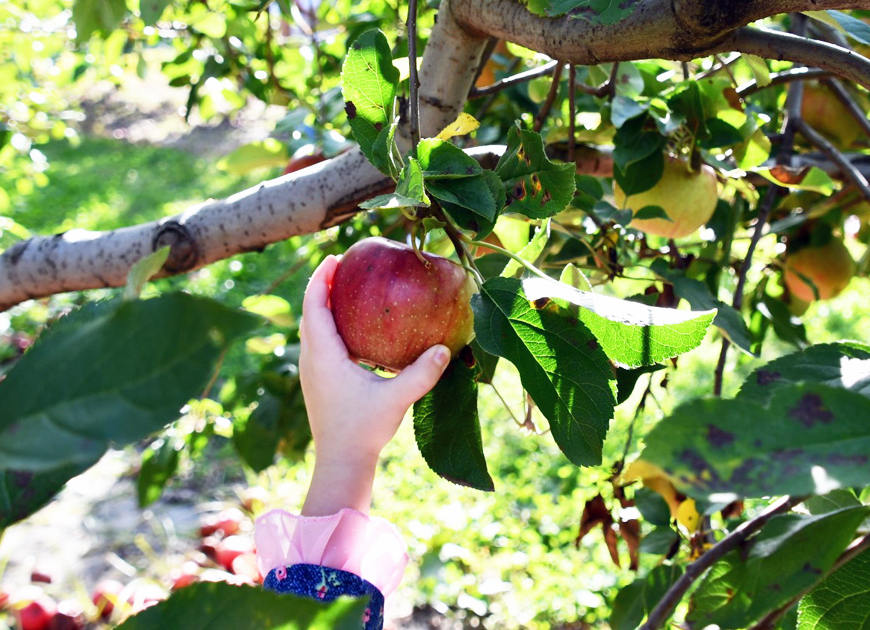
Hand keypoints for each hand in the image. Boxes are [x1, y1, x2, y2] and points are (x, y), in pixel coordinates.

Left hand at [298, 255, 449, 514]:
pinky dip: (329, 325)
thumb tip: (446, 349)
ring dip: (323, 305)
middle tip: (341, 266)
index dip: (320, 279)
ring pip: (312, 328)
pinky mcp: (318, 382)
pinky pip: (319, 342)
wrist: (341, 462)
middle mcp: (312, 360)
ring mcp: (312, 371)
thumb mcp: (395, 400)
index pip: (314, 306)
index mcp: (323, 356)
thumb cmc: (363, 431)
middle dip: (322, 286)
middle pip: (310, 312)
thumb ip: (421, 374)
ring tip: (344, 288)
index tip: (333, 258)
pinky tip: (352, 327)